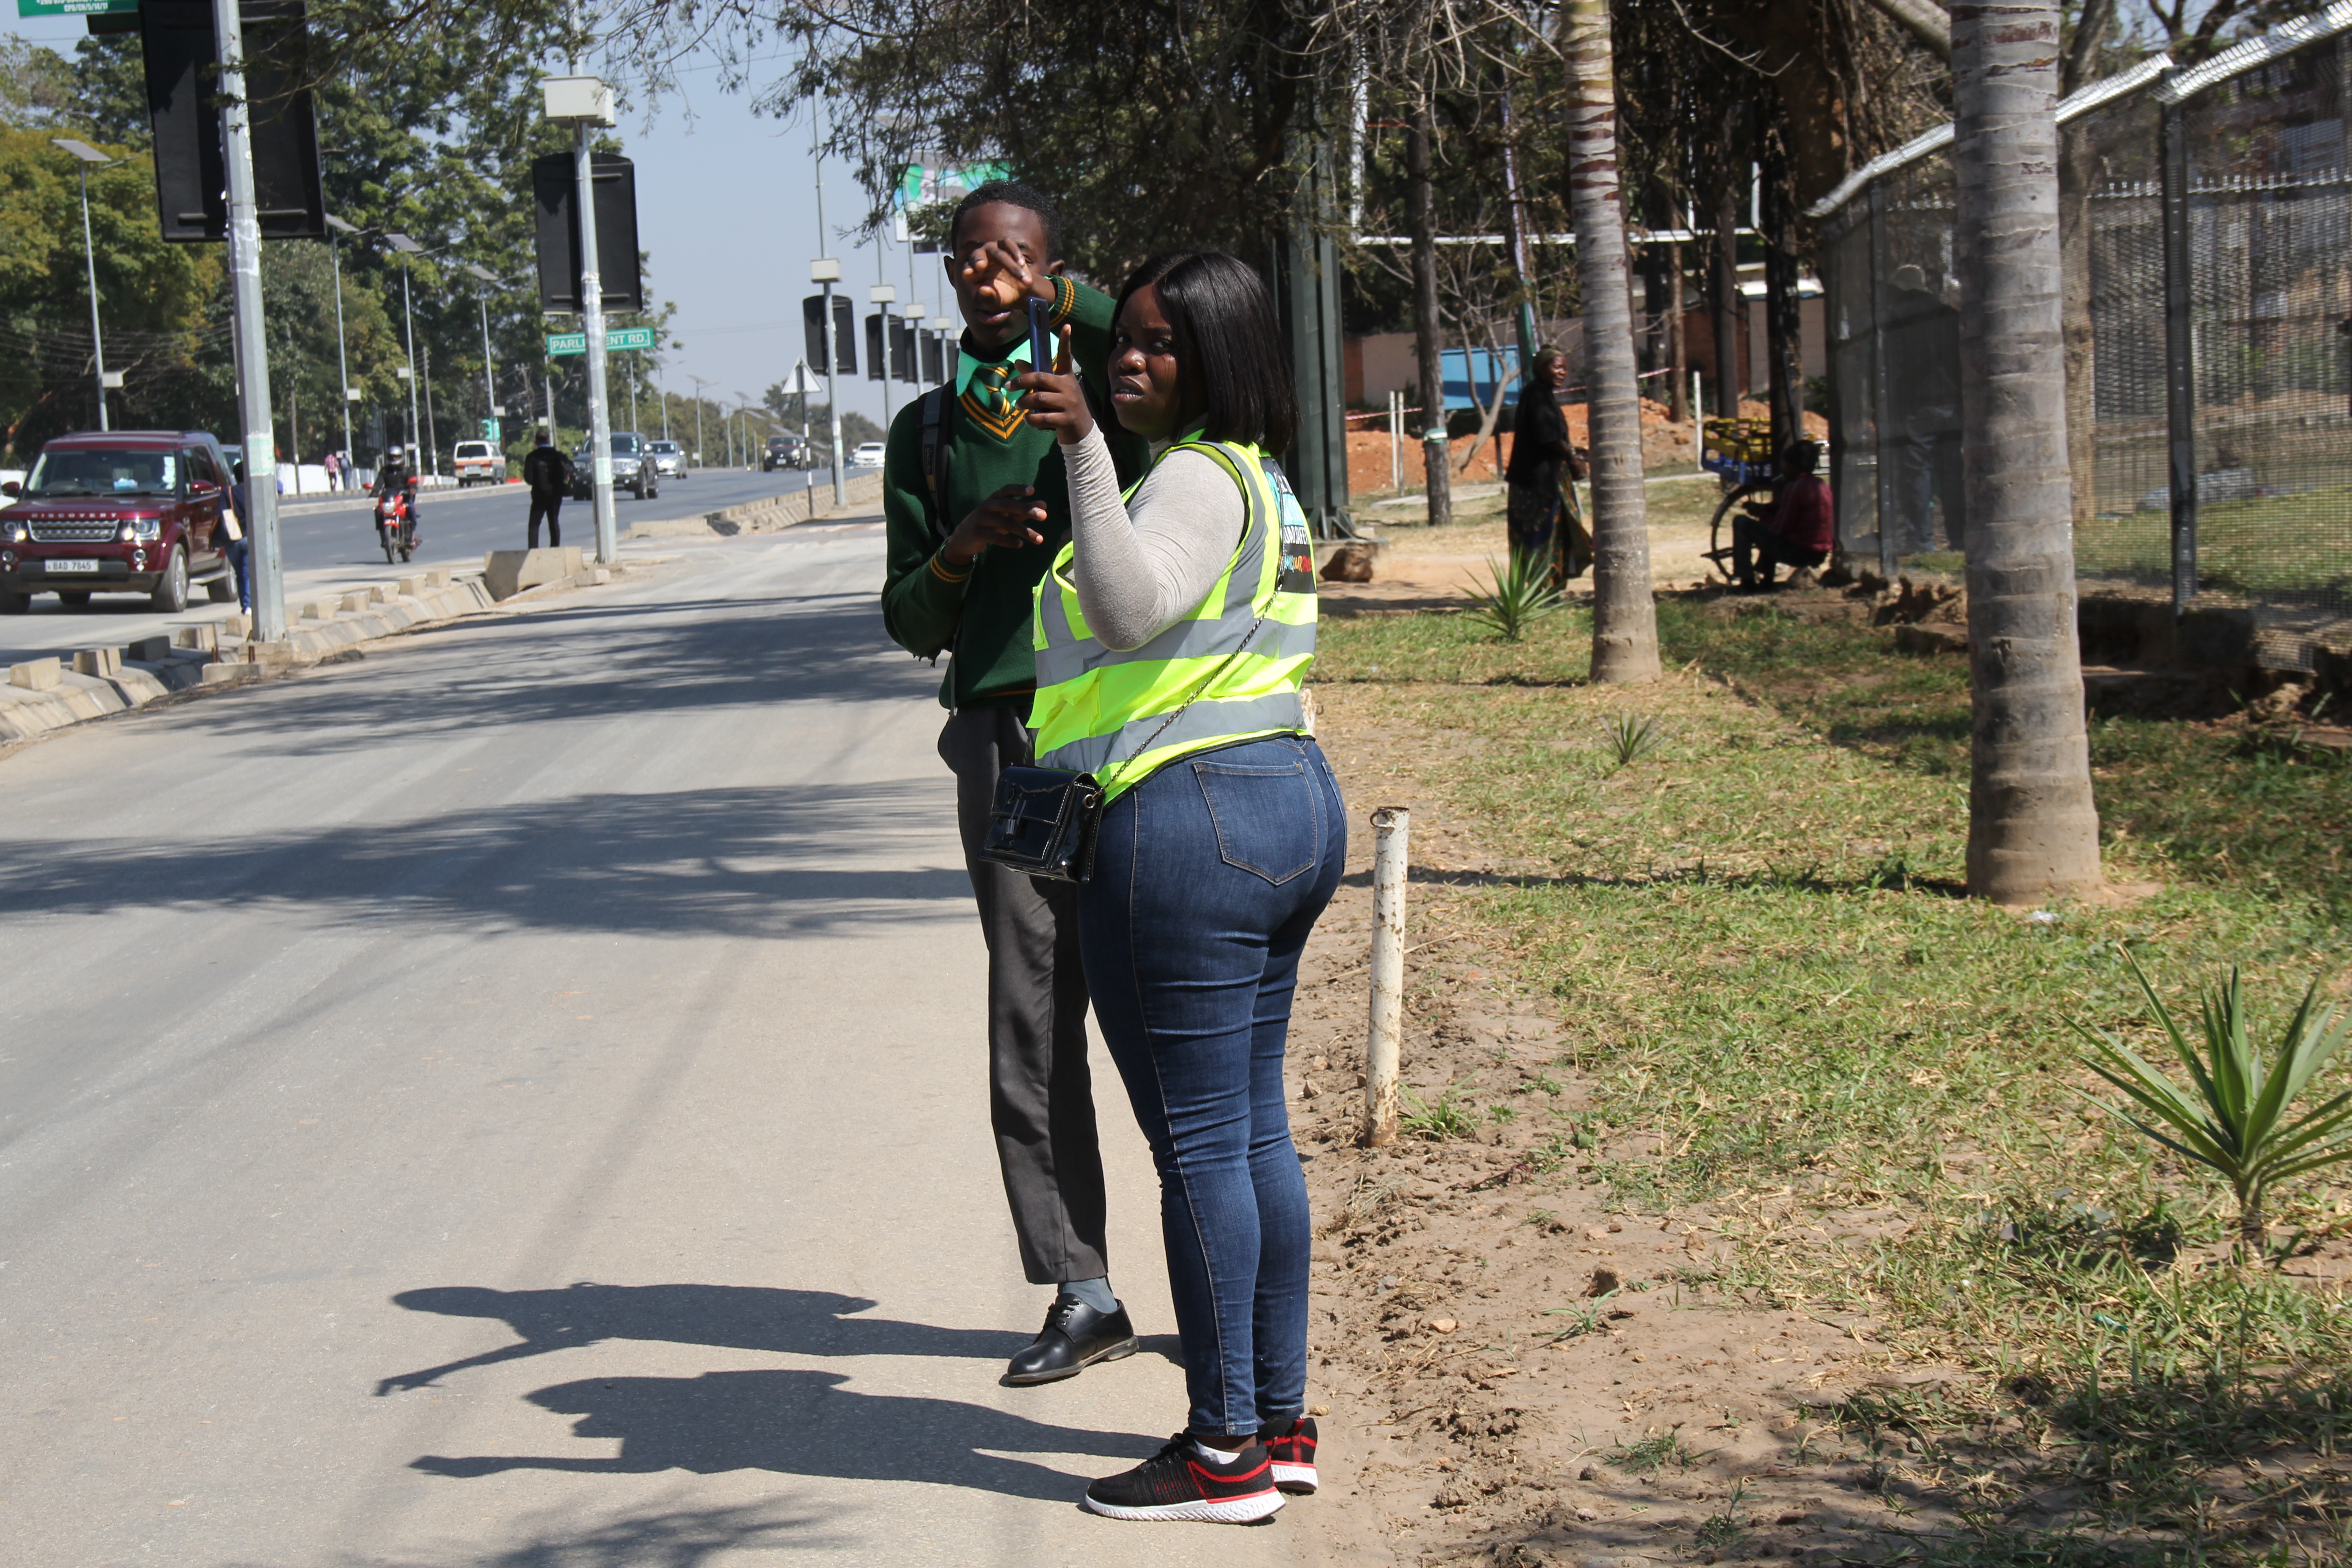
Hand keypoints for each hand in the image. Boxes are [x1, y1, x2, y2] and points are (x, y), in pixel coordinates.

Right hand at [943, 483, 1047, 567]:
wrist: (963, 538)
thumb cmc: (989, 523)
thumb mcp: (1004, 515)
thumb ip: (1023, 510)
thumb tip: (1044, 505)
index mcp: (993, 499)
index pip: (1006, 490)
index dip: (1018, 489)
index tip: (1033, 490)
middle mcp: (986, 506)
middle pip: (1007, 505)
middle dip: (1026, 509)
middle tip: (1044, 516)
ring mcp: (981, 519)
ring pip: (1004, 523)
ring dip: (1023, 531)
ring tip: (1039, 539)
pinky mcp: (977, 534)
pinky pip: (994, 537)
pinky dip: (1008, 541)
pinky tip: (1020, 545)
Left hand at [955, 238, 1057, 312]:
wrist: (1019, 290)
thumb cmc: (1003, 296)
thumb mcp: (995, 302)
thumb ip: (988, 298)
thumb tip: (983, 290)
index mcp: (973, 273)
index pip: (967, 269)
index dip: (967, 271)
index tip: (968, 274)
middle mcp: (980, 258)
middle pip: (977, 256)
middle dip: (978, 260)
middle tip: (980, 266)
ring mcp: (992, 250)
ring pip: (996, 252)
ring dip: (1006, 261)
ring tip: (1016, 271)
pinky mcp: (1005, 245)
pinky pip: (1008, 243)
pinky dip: (1015, 252)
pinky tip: (1021, 264)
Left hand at [1015, 327, 1091, 446]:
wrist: (1081, 432)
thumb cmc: (1064, 407)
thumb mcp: (1053, 391)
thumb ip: (1036, 378)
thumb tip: (1017, 362)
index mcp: (1066, 378)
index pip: (1066, 357)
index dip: (1066, 341)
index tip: (1067, 325)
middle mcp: (1069, 388)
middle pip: (1041, 378)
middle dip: (1022, 381)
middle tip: (1009, 386)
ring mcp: (1069, 404)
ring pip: (1039, 398)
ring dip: (1024, 402)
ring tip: (1018, 406)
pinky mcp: (1066, 420)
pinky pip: (1043, 417)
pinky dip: (1031, 419)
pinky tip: (1028, 419)